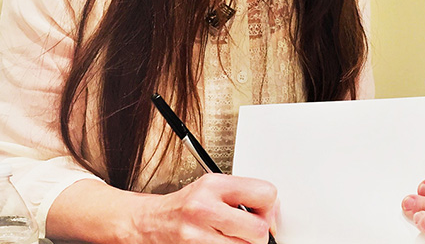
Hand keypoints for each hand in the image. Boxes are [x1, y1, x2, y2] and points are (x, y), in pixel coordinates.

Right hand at [130, 173, 276, 243]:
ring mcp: (198, 237)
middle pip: (258, 231)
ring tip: (232, 238)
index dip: (269, 208)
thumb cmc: (184, 206)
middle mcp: (205, 209)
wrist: (150, 224)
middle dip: (259, 235)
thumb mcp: (212, 187)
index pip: (264, 194)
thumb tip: (274, 209)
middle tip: (249, 233)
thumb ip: (243, 194)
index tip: (264, 214)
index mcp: (213, 185)